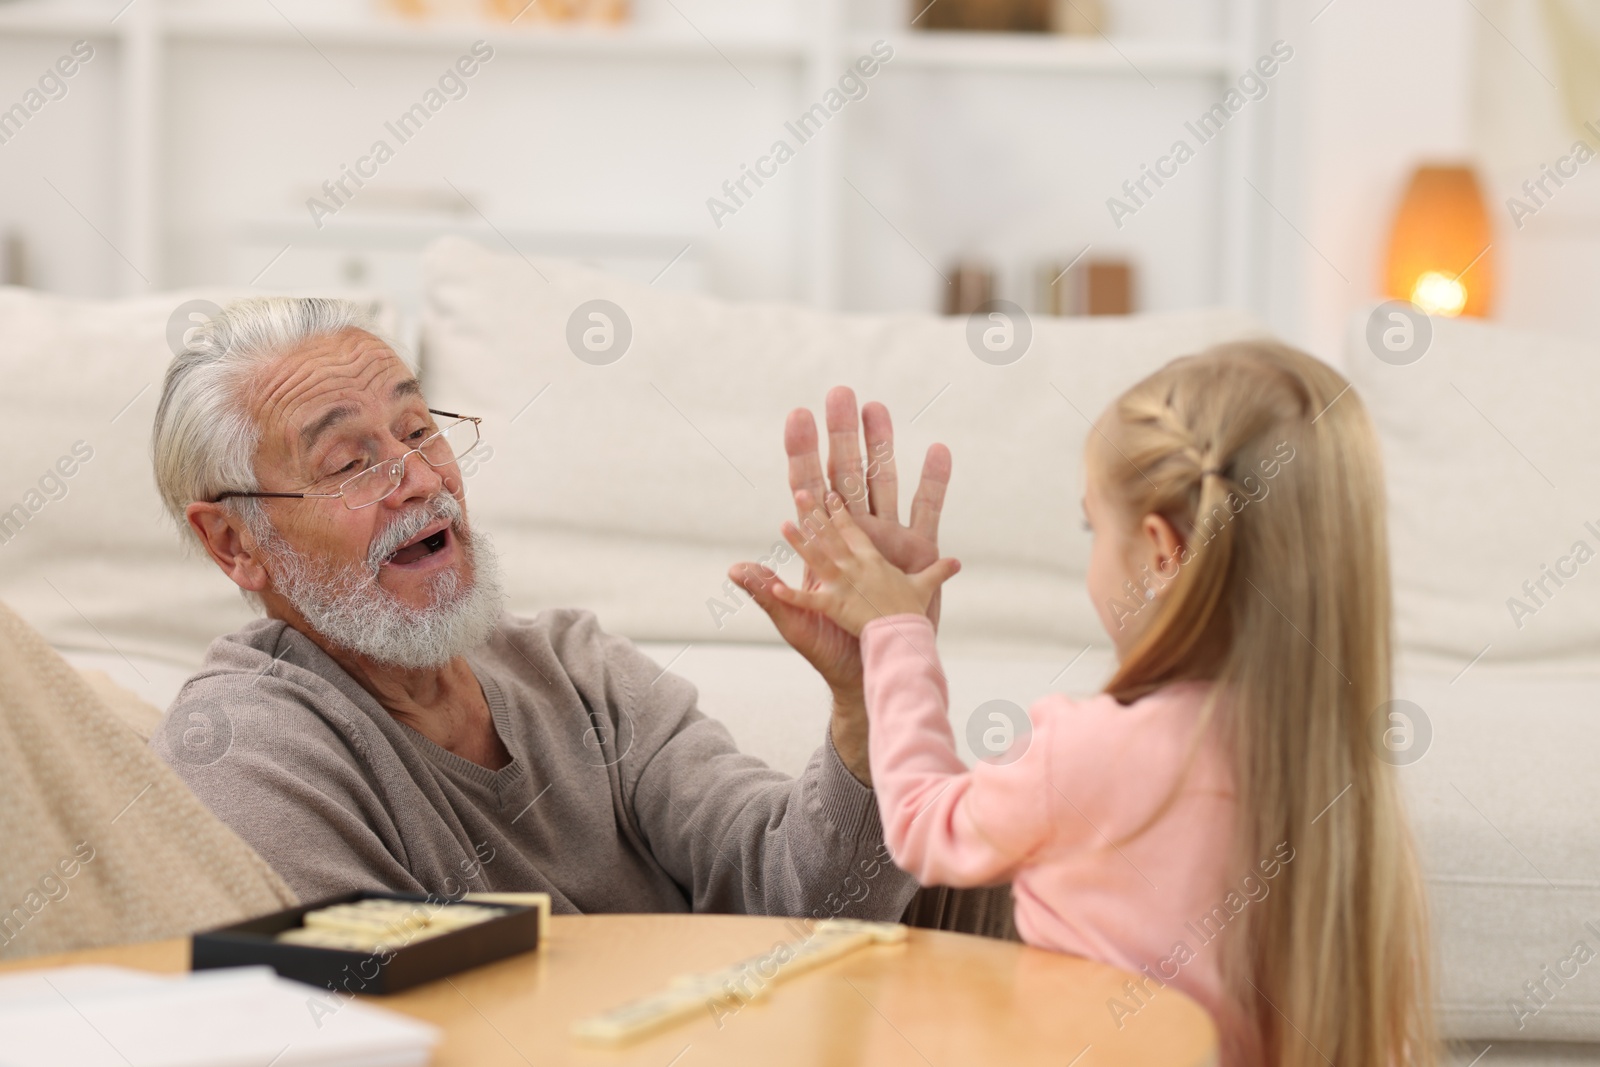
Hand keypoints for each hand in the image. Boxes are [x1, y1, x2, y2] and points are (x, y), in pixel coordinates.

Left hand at [727, 387, 951, 692]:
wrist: (874, 669)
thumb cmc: (830, 650)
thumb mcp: (797, 623)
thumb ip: (770, 595)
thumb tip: (735, 570)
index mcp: (824, 545)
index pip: (810, 488)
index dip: (803, 453)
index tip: (798, 416)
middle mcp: (856, 534)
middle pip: (848, 474)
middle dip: (843, 435)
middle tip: (840, 394)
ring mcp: (888, 539)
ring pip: (885, 480)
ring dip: (882, 444)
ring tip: (878, 408)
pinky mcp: (919, 554)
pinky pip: (929, 510)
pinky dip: (934, 481)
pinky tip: (939, 450)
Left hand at [770, 491, 960, 635]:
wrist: (907, 645)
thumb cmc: (915, 619)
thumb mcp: (925, 590)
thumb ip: (936, 573)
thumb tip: (957, 562)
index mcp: (874, 562)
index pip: (853, 531)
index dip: (840, 511)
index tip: (829, 493)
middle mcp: (858, 568)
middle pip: (833, 536)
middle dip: (817, 513)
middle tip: (802, 491)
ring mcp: (846, 587)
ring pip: (819, 558)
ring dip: (801, 542)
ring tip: (783, 524)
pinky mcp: (838, 608)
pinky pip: (810, 601)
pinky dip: (792, 596)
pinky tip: (775, 588)